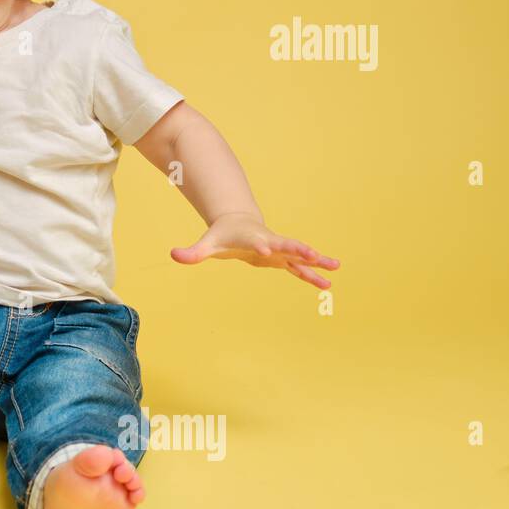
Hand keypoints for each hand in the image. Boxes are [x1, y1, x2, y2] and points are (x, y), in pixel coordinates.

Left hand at [169, 213, 340, 288]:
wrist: (237, 224)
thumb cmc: (222, 236)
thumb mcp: (207, 244)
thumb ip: (192, 252)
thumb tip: (172, 255)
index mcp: (252, 238)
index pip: (258, 242)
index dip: (262, 246)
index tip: (269, 251)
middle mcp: (269, 242)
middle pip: (285, 245)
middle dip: (298, 249)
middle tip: (313, 254)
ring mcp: (278, 251)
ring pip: (299, 256)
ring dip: (316, 262)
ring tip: (335, 268)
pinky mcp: (282, 259)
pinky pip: (299, 268)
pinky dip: (312, 275)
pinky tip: (327, 284)